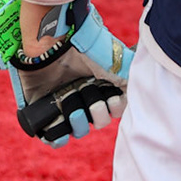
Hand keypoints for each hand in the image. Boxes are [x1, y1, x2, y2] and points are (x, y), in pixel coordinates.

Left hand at [0, 0, 132, 146]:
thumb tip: (137, 93)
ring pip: (77, 129)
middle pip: (97, 121)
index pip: (113, 109)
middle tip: (92, 102)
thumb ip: (130, 77)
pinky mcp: (43, 108)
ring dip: (79, 125)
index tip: (112, 99)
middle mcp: (83, 94)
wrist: (54, 43)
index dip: (115, 108)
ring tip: (73, 110)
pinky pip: (51, 134)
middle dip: (98, 115)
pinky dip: (56, 138)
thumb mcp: (116, 61)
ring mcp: (63, 102)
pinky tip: (61, 134)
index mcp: (101, 84)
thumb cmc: (86, 48)